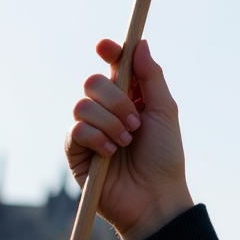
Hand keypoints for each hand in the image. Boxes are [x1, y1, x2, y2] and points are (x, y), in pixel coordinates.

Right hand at [66, 38, 193, 239]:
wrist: (155, 196)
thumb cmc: (164, 154)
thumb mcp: (165, 110)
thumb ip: (152, 77)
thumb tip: (139, 43)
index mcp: (130, 97)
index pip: (114, 66)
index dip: (109, 52)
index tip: (105, 46)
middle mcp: (107, 110)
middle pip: (93, 82)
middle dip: (116, 99)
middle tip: (136, 121)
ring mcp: (89, 131)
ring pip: (82, 105)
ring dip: (110, 122)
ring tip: (127, 141)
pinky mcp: (76, 153)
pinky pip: (75, 130)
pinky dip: (97, 138)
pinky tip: (111, 153)